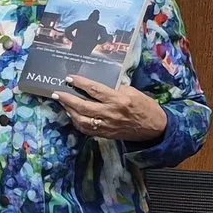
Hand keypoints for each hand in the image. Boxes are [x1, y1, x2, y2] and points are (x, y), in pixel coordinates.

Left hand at [52, 75, 168, 141]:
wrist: (155, 128)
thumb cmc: (145, 106)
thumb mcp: (133, 91)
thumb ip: (115, 88)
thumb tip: (98, 84)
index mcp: (119, 100)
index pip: (95, 90)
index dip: (80, 83)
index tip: (69, 78)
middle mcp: (111, 113)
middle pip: (83, 106)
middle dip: (67, 99)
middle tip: (57, 93)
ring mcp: (107, 126)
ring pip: (82, 120)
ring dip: (69, 111)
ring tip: (62, 103)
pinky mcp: (106, 134)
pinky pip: (87, 129)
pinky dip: (77, 122)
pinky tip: (72, 115)